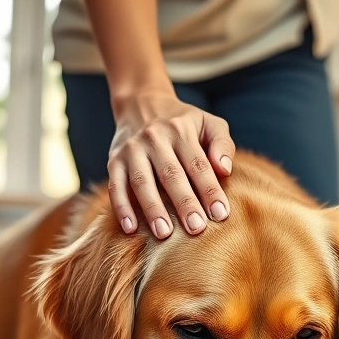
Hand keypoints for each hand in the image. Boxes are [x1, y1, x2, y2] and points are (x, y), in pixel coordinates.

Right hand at [107, 88, 234, 238]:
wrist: (141, 104)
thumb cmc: (183, 123)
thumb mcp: (209, 123)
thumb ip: (223, 144)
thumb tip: (225, 169)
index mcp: (181, 130)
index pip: (198, 165)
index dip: (210, 190)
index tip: (221, 214)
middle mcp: (155, 139)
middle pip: (171, 175)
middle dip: (184, 203)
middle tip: (196, 228)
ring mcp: (132, 150)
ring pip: (142, 182)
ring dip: (152, 209)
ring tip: (164, 234)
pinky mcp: (114, 161)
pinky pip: (116, 186)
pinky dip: (121, 207)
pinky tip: (130, 228)